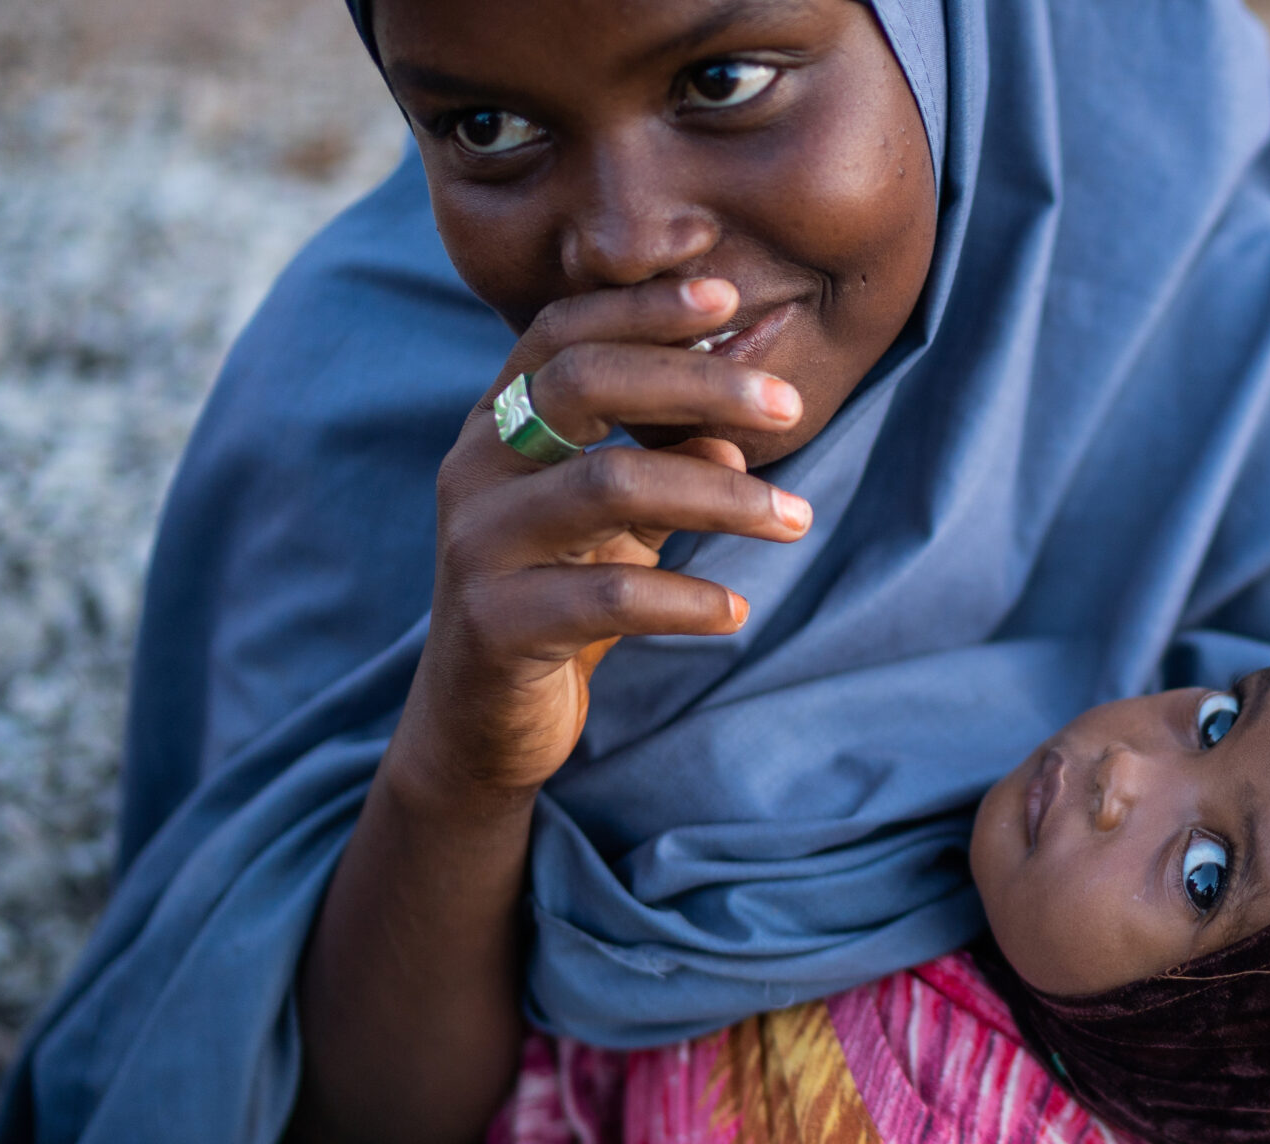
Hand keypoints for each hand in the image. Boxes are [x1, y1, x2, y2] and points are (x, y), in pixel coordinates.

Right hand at [399, 276, 810, 800]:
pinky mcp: (495, 623)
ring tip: (795, 518)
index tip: (729, 297)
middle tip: (792, 406)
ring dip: (720, 494)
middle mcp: (474, 467)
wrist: (480, 721)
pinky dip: (686, 599)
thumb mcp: (620, 523)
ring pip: (608, 486)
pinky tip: (736, 611)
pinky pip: (609, 595)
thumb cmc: (561, 597)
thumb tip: (740, 426)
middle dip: (697, 382)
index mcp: (497, 424)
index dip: (642, 308)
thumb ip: (668, 462)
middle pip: (584, 384)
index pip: (560, 333)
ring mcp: (477, 543)